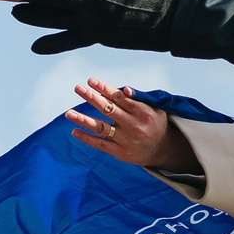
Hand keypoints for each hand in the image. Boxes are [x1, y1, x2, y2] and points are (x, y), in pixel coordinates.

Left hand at [68, 78, 199, 175]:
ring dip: (83, 120)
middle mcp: (133, 125)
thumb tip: (125, 89)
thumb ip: (138, 99)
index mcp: (142, 111)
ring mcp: (126, 140)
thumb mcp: (153, 108)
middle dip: (92, 98)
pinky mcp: (120, 153)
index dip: (104, 88)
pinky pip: (101, 144)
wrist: (164, 149)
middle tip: (78, 88)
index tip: (90, 80)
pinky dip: (87, 138)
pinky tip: (74, 131)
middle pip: (108, 110)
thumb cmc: (154, 122)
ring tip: (69, 113)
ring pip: (101, 128)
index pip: (119, 97)